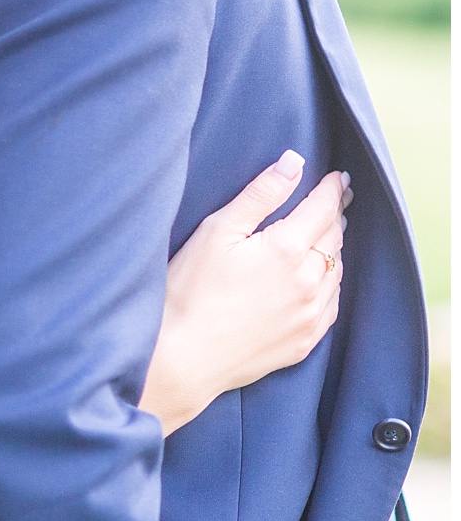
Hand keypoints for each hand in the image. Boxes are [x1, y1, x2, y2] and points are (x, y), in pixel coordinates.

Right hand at [141, 151, 349, 434]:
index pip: (322, 207)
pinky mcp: (304, 340)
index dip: (331, 189)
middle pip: (334, 238)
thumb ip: (259, 195)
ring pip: (337, 271)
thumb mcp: (216, 232)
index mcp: (288, 249)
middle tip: (336, 200)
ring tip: (326, 236)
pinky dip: (330, 285)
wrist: (183, 358)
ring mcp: (310, 314)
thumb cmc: (189, 292)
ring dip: (334, 250)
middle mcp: (310, 281)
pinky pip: (331, 304)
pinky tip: (319, 280)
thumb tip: (293, 162)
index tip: (337, 177)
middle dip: (335, 215)